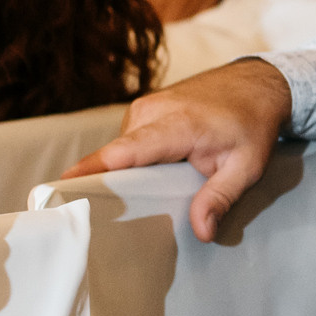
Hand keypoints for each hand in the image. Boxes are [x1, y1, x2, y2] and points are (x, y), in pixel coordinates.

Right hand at [63, 57, 291, 239]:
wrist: (257, 83)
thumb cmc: (252, 125)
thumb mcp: (247, 166)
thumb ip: (221, 198)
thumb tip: (201, 232)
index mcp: (175, 125)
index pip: (123, 152)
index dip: (90, 171)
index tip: (58, 189)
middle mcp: (151, 112)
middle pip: (115, 156)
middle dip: (102, 187)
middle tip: (94, 225)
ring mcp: (144, 108)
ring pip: (121, 151)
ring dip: (122, 176)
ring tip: (122, 208)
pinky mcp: (143, 111)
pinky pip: (127, 142)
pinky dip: (130, 162)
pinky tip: (139, 184)